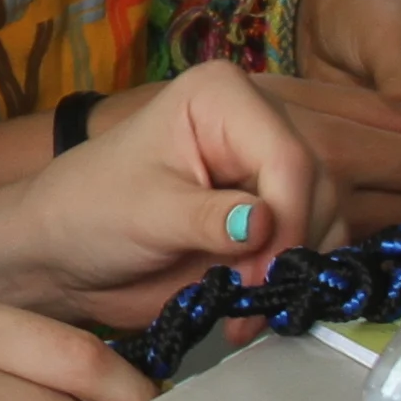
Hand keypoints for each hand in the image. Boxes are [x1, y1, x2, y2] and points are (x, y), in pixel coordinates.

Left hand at [2, 62, 333, 322]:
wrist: (69, 252)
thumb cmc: (90, 213)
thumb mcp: (146, 214)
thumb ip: (208, 218)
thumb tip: (263, 222)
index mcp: (223, 96)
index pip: (289, 158)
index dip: (288, 221)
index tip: (260, 274)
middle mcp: (259, 121)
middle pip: (321, 187)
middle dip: (291, 249)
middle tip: (246, 296)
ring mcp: (271, 165)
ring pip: (331, 217)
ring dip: (296, 269)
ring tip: (242, 304)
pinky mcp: (277, 207)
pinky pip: (318, 241)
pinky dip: (294, 277)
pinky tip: (252, 301)